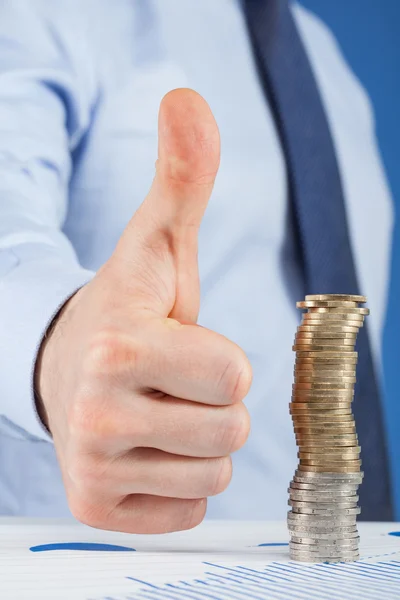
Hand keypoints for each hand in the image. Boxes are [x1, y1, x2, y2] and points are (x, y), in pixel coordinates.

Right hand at [36, 89, 251, 533]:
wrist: (69, 368)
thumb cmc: (130, 309)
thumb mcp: (158, 243)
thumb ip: (182, 176)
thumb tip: (187, 98)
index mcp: (116, 348)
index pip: (234, 374)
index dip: (221, 357)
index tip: (183, 345)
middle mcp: (94, 416)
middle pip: (230, 428)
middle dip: (213, 401)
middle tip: (171, 381)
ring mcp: (92, 469)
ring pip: (213, 471)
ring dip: (198, 439)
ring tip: (157, 411)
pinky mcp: (97, 510)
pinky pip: (190, 507)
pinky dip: (178, 479)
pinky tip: (145, 448)